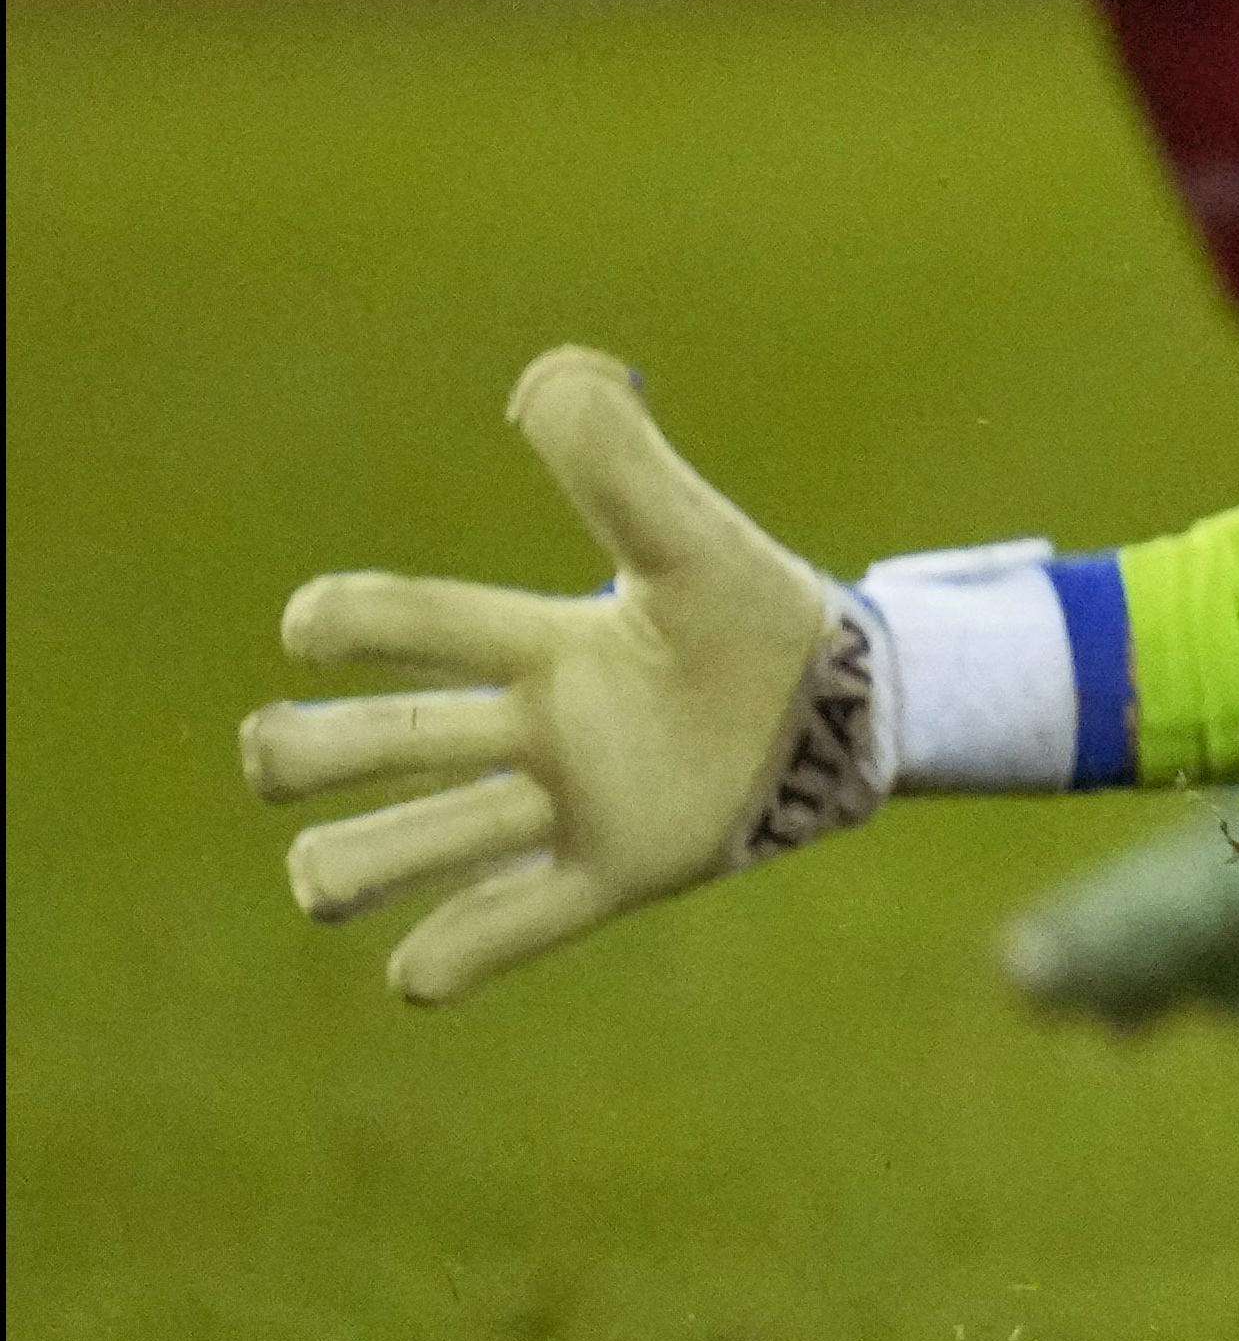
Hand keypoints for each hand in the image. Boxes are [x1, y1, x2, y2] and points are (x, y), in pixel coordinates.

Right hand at [242, 349, 888, 1005]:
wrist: (849, 706)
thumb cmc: (761, 614)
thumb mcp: (695, 535)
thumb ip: (624, 457)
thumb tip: (548, 372)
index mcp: (544, 642)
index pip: (414, 624)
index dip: (346, 620)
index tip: (312, 626)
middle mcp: (534, 727)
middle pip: (377, 740)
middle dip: (304, 751)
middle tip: (286, 760)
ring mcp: (569, 805)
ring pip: (414, 846)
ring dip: (350, 866)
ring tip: (328, 879)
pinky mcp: (615, 875)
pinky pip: (509, 930)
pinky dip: (448, 959)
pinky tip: (419, 968)